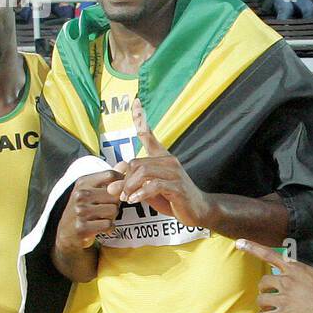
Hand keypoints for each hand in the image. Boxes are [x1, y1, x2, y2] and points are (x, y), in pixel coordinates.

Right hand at [57, 168, 122, 251]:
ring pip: (114, 210)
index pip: (111, 175)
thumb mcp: (91, 190)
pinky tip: (101, 227)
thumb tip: (124, 164)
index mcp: (83, 182)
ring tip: (102, 217)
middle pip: (115, 194)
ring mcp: (80, 211)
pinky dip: (109, 228)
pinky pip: (109, 224)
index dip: (121, 182)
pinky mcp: (82, 227)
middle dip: (116, 203)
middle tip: (106, 208)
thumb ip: (108, 178)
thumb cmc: (82, 209)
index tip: (120, 189)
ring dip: (112, 216)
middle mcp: (80, 195)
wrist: (66, 233)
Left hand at [105, 99, 212, 228]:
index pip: (148, 134)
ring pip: (142, 173)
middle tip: (118, 194)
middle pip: (135, 163)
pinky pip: (153, 185)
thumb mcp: (150, 189)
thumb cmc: (173, 198)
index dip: (141, 118)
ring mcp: (175, 172)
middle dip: (123, 180)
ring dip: (129, 187)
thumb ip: (133, 182)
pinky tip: (135, 200)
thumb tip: (113, 180)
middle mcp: (169, 160)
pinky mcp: (177, 186)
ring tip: (126, 199)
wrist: (198, 210)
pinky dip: (140, 193)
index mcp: (162, 158)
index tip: (135, 102)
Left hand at [236, 239, 312, 312]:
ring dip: (264, 306)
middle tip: (271, 298)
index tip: (239, 242)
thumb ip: (304, 279)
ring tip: (272, 312)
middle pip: (263, 282)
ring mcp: (286, 298)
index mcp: (297, 269)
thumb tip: (297, 287)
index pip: (270, 255)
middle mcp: (289, 280)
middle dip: (265, 290)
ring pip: (261, 300)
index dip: (252, 248)